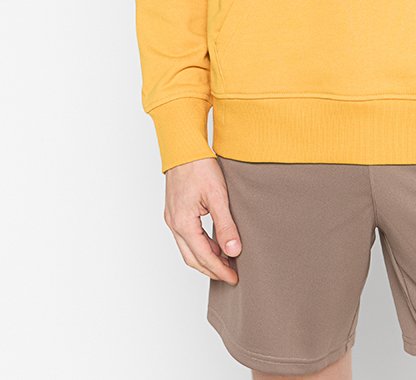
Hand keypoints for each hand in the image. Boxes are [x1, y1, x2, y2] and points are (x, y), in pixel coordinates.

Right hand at [164, 157, 241, 283]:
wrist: (184, 147)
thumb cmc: (199, 166)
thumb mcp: (218, 196)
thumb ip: (225, 225)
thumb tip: (233, 251)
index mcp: (183, 223)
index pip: (203, 256)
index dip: (219, 269)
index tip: (234, 278)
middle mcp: (174, 223)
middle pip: (192, 258)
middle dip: (211, 269)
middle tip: (231, 275)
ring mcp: (172, 217)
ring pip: (187, 249)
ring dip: (205, 257)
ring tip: (226, 261)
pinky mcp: (174, 211)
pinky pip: (186, 237)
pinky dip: (200, 244)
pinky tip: (214, 243)